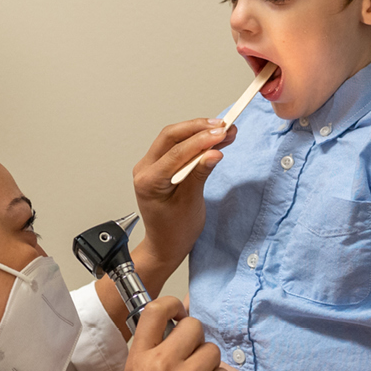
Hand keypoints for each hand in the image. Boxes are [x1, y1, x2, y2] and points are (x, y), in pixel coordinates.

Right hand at [120, 297, 229, 370]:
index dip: (171, 304)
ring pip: (212, 351)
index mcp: (139, 361)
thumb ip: (151, 358)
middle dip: (197, 340)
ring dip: (209, 366)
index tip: (178, 310)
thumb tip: (172, 332)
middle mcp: (161, 365)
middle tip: (193, 359)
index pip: (155, 312)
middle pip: (193, 327)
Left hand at [132, 118, 235, 276]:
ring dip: (199, 132)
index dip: (201, 140)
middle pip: (171, 137)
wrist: (166, 244)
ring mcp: (150, 166)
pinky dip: (196, 142)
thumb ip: (200, 175)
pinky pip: (176, 147)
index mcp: (148, 181)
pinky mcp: (159, 166)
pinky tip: (214, 140)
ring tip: (225, 131)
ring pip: (174, 138)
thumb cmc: (175, 231)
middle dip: (199, 129)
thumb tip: (214, 152)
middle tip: (224, 126)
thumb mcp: (191, 204)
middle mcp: (144, 169)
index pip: (175, 152)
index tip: (222, 132)